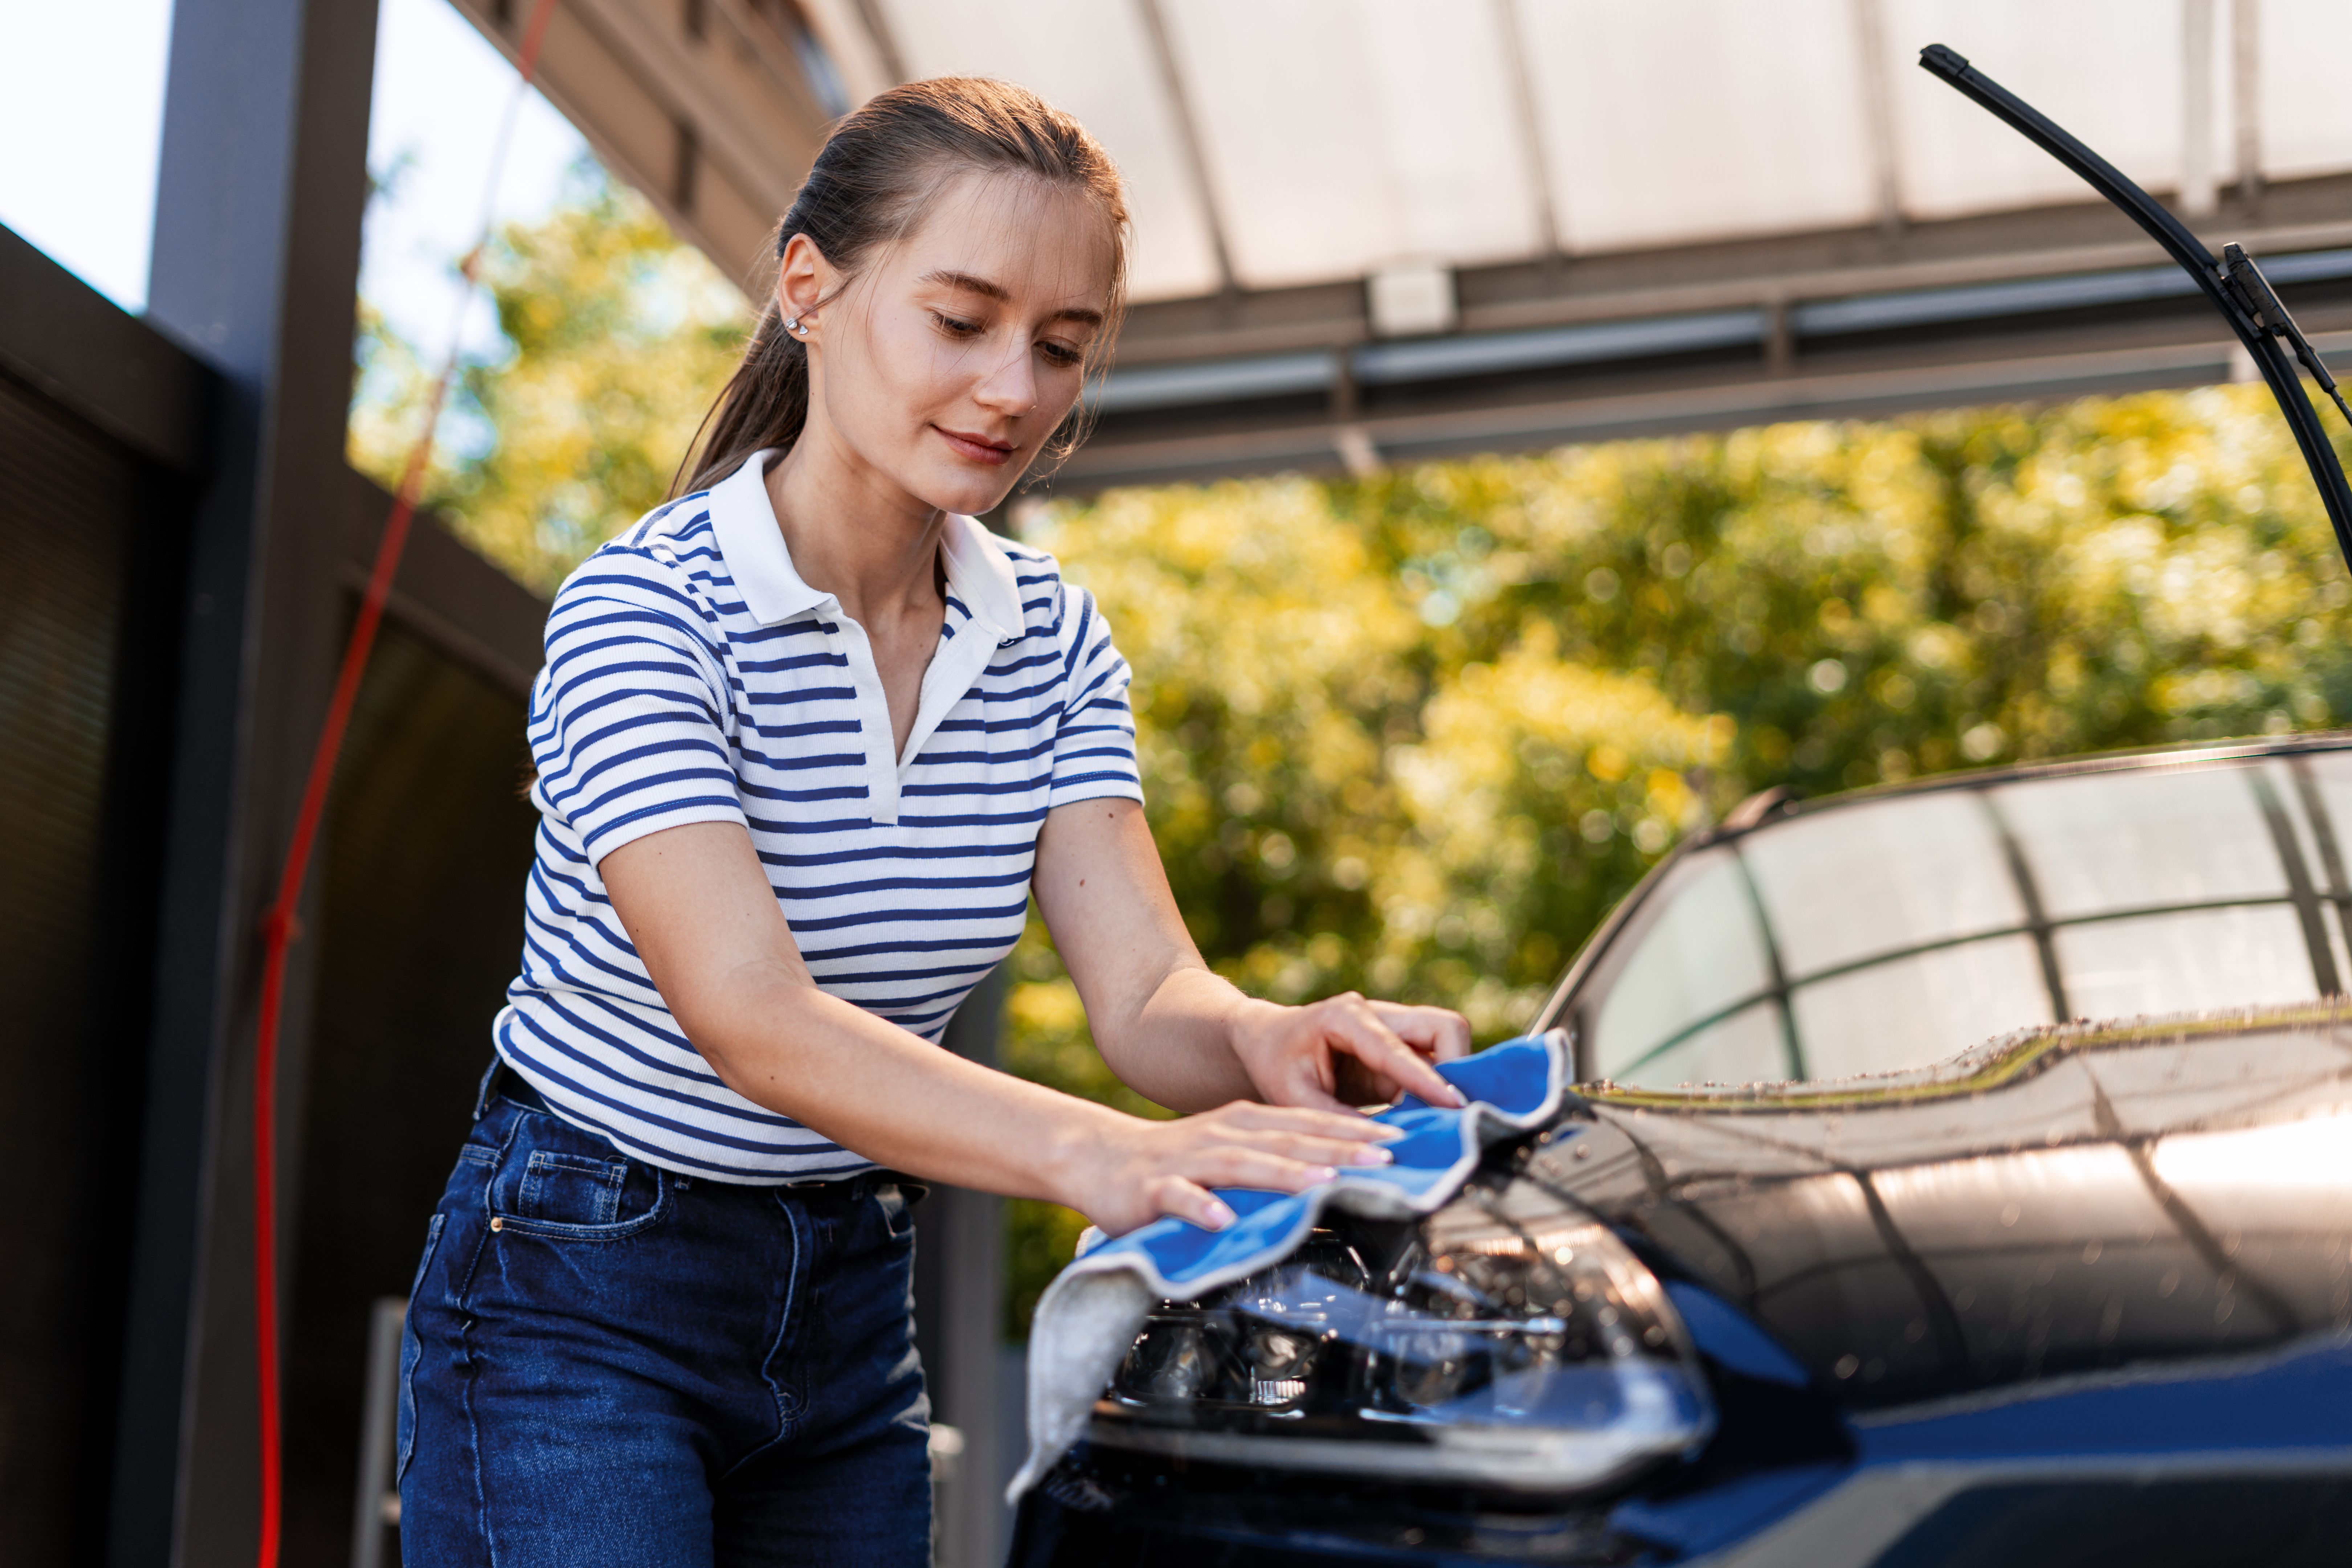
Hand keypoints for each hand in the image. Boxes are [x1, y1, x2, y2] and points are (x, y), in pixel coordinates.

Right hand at [1064, 1101, 1401, 1235]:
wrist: (1099, 1156)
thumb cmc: (1175, 1161)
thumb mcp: (1232, 1150)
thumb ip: (1277, 1158)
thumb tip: (1339, 1173)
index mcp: (1245, 1124)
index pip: (1308, 1123)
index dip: (1353, 1130)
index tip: (1399, 1141)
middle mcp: (1223, 1135)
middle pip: (1287, 1140)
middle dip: (1337, 1149)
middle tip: (1383, 1160)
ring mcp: (1189, 1161)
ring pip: (1242, 1164)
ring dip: (1284, 1173)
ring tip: (1322, 1184)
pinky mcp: (1154, 1188)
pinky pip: (1180, 1198)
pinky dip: (1201, 1206)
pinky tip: (1222, 1219)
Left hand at [1230, 993, 1472, 1113]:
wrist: (1266, 1042)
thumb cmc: (1275, 1062)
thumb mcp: (1294, 1095)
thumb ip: (1336, 1121)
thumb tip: (1383, 1146)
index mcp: (1347, 1016)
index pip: (1398, 1048)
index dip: (1428, 1079)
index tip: (1455, 1105)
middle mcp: (1378, 1015)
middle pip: (1443, 1027)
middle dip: (1458, 1066)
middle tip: (1455, 1111)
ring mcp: (1393, 1031)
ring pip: (1446, 1043)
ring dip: (1452, 1079)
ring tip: (1445, 1118)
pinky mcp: (1399, 1053)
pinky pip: (1434, 1067)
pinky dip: (1437, 1092)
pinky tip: (1430, 1119)